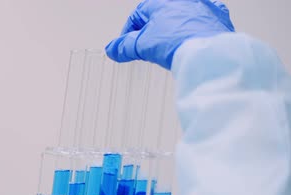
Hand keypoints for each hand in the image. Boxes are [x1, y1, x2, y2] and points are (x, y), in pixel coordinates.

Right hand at [105, 0, 234, 69]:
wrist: (208, 54)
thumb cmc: (178, 42)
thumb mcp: (142, 45)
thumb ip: (124, 47)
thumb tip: (112, 49)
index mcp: (161, 1)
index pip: (137, 15)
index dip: (128, 33)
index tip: (126, 46)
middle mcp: (183, 0)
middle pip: (159, 15)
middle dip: (151, 32)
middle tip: (146, 48)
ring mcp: (202, 7)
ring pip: (181, 17)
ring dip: (173, 30)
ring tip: (168, 48)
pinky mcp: (217, 18)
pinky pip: (203, 22)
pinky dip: (195, 31)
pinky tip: (191, 43)